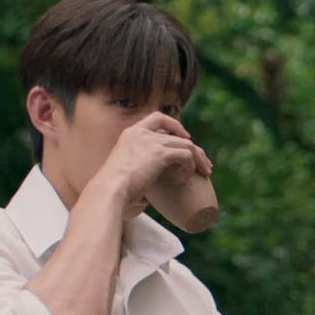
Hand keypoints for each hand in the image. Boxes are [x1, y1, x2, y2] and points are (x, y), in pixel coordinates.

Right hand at [92, 111, 211, 206]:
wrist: (110, 190)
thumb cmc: (113, 190)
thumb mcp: (123, 174)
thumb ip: (137, 176)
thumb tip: (147, 196)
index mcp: (130, 134)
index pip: (157, 118)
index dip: (175, 126)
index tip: (186, 138)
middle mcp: (141, 133)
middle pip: (178, 134)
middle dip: (194, 149)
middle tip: (203, 165)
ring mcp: (151, 141)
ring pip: (187, 145)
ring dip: (198, 159)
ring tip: (204, 173)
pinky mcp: (160, 153)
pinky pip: (186, 156)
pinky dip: (189, 167)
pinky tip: (184, 180)